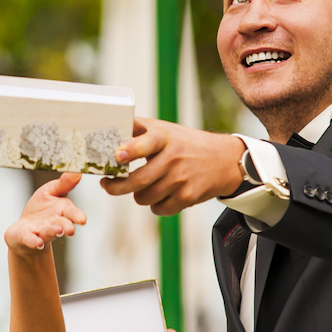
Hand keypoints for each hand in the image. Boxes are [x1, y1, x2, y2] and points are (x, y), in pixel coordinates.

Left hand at [6, 172, 87, 255]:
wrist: (24, 230)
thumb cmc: (39, 210)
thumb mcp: (50, 192)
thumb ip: (63, 184)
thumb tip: (77, 172)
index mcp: (61, 211)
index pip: (72, 213)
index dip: (77, 216)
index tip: (83, 220)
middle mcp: (53, 224)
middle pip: (62, 225)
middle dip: (66, 227)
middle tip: (70, 230)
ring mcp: (40, 232)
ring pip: (48, 232)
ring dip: (52, 232)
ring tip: (57, 231)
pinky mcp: (27, 238)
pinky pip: (30, 240)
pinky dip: (33, 242)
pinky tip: (37, 243)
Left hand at [99, 118, 245, 215]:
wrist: (224, 160)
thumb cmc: (186, 143)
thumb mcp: (165, 129)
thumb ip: (138, 127)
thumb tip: (110, 123)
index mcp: (165, 138)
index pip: (147, 143)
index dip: (131, 150)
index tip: (117, 155)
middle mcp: (173, 159)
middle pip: (138, 181)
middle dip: (116, 187)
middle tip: (107, 184)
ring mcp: (181, 180)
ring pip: (144, 198)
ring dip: (139, 195)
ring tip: (142, 186)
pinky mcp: (188, 197)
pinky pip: (159, 209)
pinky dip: (155, 205)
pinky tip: (160, 194)